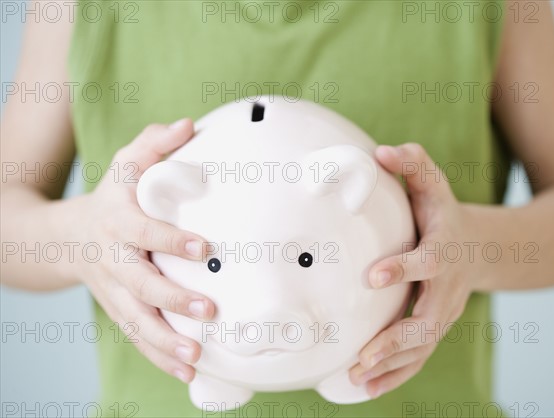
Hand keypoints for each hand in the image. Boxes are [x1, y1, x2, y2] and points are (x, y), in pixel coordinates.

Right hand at [66, 119, 214, 382]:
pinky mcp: (118, 309)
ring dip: (166, 342)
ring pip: (137, 320)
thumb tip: (189, 125)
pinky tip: (186, 372)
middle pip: (141, 284)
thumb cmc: (112, 195)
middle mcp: (114, 260)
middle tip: (209, 311)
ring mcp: (114, 290)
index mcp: (119, 221)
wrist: (66, 235)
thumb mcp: (126, 164)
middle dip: (174, 299)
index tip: (202, 246)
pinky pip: (137, 336)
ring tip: (195, 358)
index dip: (170, 238)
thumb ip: (154, 144)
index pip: (144, 230)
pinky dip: (159, 356)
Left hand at [349, 143, 475, 397]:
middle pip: (426, 320)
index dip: (403, 269)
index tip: (372, 277)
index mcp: (444, 249)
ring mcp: (444, 312)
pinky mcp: (437, 326)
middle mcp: (447, 287)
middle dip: (395, 339)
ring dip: (391, 365)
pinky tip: (367, 388)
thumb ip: (411, 163)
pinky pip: (419, 356)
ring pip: (422, 346)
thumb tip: (379, 152)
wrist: (478, 246)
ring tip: (356, 377)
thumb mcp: (432, 183)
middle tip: (362, 354)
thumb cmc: (443, 212)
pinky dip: (396, 375)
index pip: (427, 262)